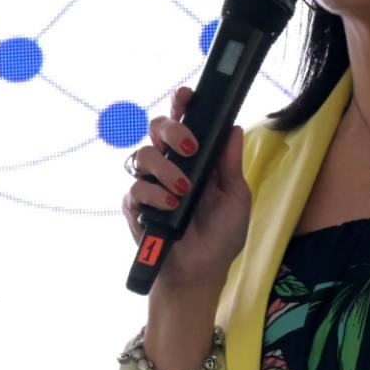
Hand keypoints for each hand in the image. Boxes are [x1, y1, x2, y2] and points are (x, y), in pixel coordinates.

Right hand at [121, 85, 251, 296]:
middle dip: (171, 130)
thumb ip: (229, 164)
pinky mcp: (135, 207)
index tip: (186, 97)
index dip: (181, 105)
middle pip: (156, 128)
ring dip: (166, 170)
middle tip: (190, 147)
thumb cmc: (221, 234)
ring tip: (183, 191)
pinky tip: (170, 206)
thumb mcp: (235, 197)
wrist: (203, 272)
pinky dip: (153, 195)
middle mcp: (169, 166)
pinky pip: (135, 189)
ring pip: (142, 155)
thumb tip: (233, 127)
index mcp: (194, 159)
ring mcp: (150, 185)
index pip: (183, 122)